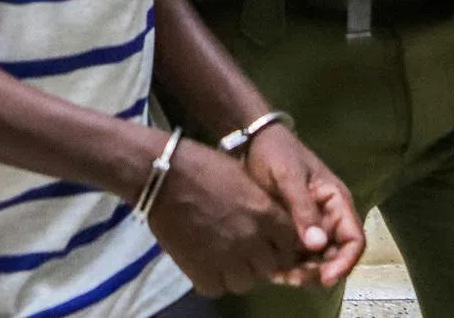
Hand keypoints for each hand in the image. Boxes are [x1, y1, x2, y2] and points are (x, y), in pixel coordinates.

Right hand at [147, 137, 308, 296]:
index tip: (272, 239)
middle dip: (263, 258)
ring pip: (247, 282)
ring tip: (227, 256)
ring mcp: (227, 259)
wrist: (162, 174)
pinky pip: (219, 287)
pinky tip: (208, 261)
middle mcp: (251, 239)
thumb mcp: (242, 176)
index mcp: (264, 213)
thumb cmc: (203, 165)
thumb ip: (262, 204)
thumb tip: (274, 224)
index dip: (282, 242)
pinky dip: (215, 278)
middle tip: (248, 247)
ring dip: (241, 271)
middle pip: (272, 267)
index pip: (290, 243)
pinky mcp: (202, 272)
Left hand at [244, 125, 365, 288]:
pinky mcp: (294, 227)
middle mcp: (329, 215)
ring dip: (303, 271)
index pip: (354, 239)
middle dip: (319, 271)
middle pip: (335, 255)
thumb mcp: (288, 176)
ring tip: (279, 274)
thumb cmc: (275, 152)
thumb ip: (303, 209)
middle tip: (293, 278)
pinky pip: (299, 253)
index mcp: (336, 201)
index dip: (345, 262)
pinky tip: (273, 268)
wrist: (252, 140)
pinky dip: (290, 264)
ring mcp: (311, 222)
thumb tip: (319, 246)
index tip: (325, 277)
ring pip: (317, 258)